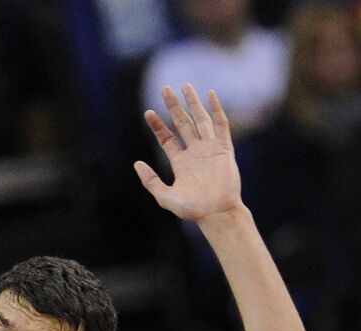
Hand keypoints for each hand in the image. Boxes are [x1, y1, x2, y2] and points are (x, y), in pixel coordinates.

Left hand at [135, 85, 244, 224]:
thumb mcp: (163, 196)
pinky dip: (216, 109)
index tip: (148, 111)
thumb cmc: (191, 209)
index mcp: (180, 162)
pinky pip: (221, 124)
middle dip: (173, 106)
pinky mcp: (224, 148)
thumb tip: (136, 163)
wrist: (216, 213)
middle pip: (182, 123)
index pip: (167, 138)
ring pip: (200, 119)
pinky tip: (210, 94)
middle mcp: (195, 152)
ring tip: (184, 86)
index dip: (158, 125)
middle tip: (164, 89)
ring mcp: (210, 148)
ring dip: (192, 102)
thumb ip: (149, 180)